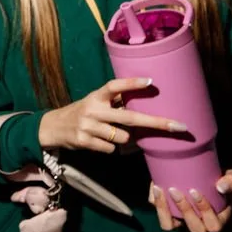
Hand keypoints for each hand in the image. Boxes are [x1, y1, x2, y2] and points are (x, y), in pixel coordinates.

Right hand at [38, 77, 186, 155]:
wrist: (52, 128)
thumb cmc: (83, 113)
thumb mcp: (95, 102)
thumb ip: (115, 102)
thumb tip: (145, 104)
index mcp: (96, 96)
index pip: (114, 86)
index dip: (131, 83)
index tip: (151, 82)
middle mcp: (92, 109)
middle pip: (130, 118)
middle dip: (156, 123)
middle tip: (179, 126)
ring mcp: (88, 126)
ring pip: (122, 137)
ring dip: (123, 138)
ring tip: (109, 133)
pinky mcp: (84, 141)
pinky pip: (110, 149)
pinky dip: (110, 148)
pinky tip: (99, 141)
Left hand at [150, 169, 231, 231]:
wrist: (207, 177)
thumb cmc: (223, 180)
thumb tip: (221, 186)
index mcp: (218, 220)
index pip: (213, 225)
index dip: (204, 210)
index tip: (194, 191)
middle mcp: (200, 224)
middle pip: (193, 228)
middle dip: (183, 209)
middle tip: (174, 190)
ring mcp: (183, 221)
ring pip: (170, 226)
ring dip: (163, 210)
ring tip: (159, 189)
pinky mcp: (170, 215)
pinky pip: (159, 213)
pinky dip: (155, 201)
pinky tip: (155, 185)